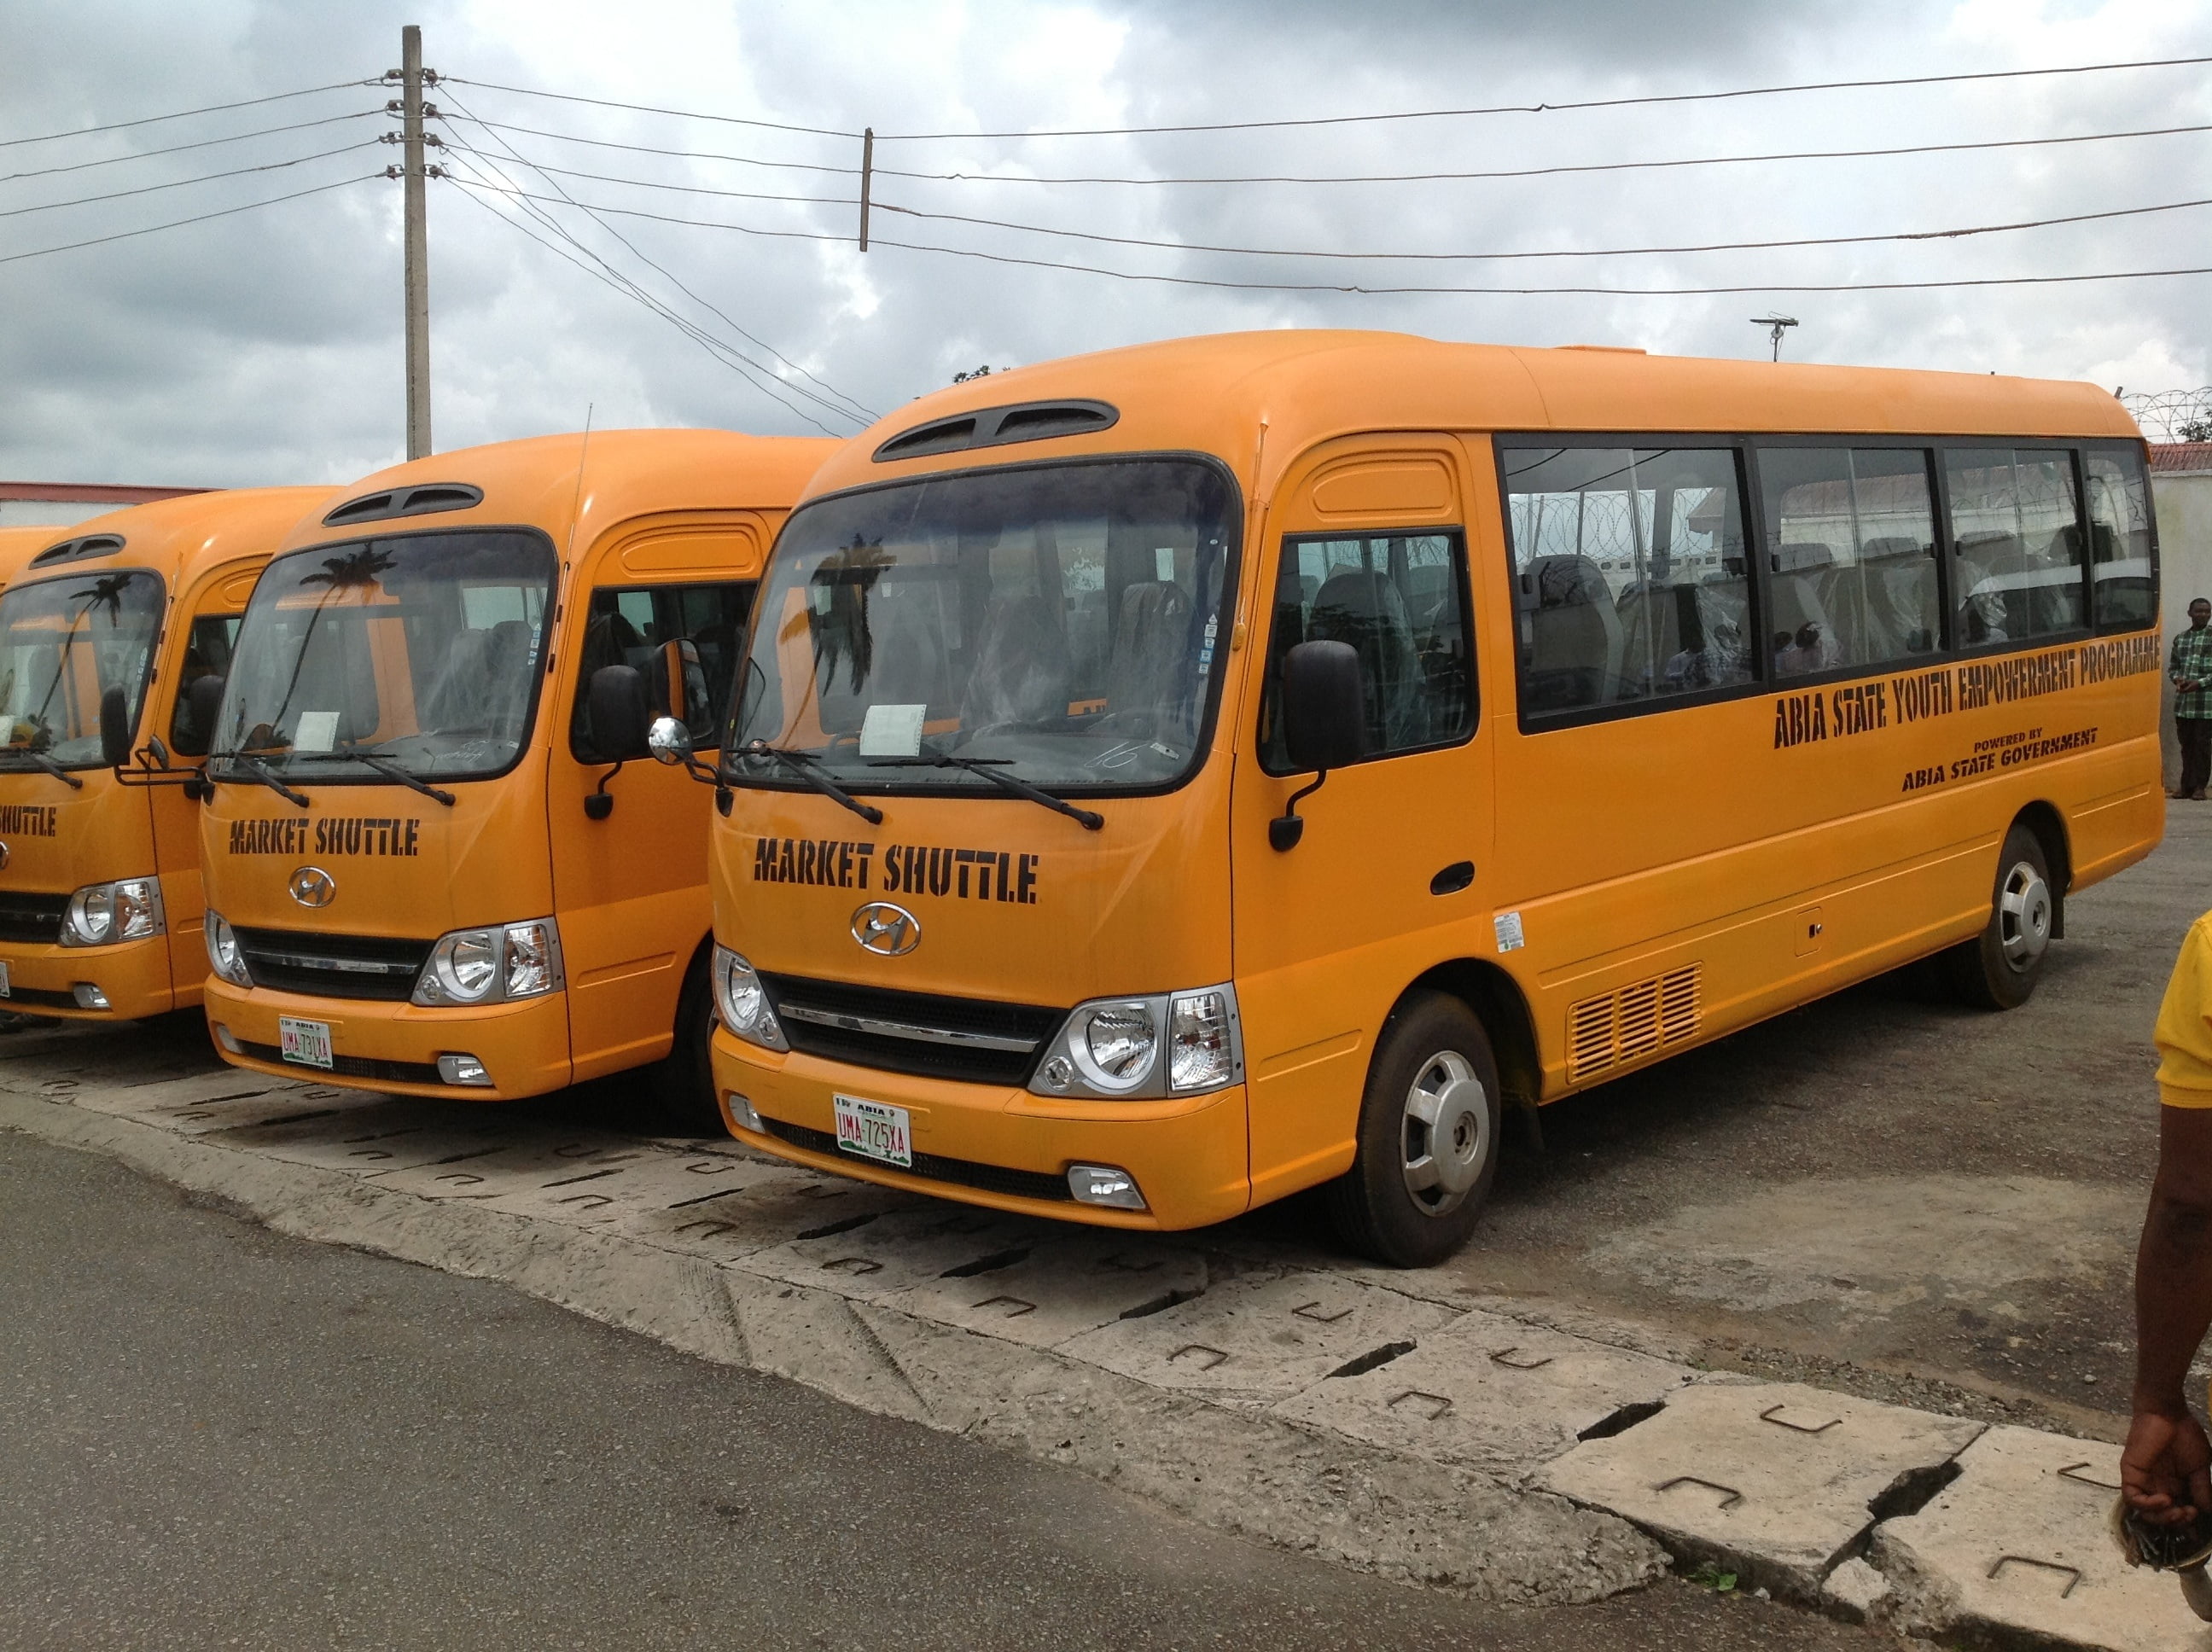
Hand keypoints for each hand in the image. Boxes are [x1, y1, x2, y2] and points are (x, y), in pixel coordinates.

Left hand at [2123, 1407, 2211, 1523]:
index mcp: (2174, 1486)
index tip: (2199, 1519)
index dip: (2187, 1521)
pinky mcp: (2130, 1474)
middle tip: (2189, 1515)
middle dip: (2176, 1522)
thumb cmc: (2185, 1435)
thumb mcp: (2200, 1467)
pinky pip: (2132, 1498)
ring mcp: (2143, 1481)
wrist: (2168, 1414)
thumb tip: (2206, 1511)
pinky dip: (2148, 1505)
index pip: (2177, 1513)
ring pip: (2145, 1512)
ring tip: (2179, 1511)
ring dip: (2163, 1517)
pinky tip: (2165, 1500)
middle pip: (2161, 1517)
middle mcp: (2158, 1486)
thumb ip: (2201, 1489)